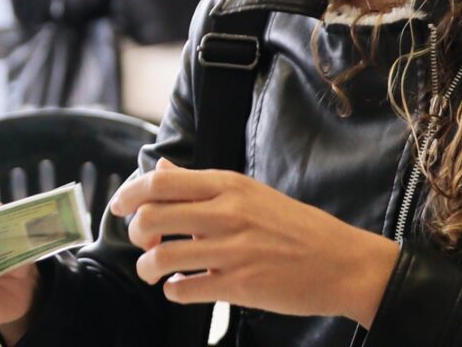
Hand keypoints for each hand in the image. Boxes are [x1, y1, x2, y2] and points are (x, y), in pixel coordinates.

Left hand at [110, 160, 400, 327]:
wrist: (343, 264)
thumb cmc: (296, 227)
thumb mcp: (251, 193)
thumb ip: (201, 184)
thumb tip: (161, 169)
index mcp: (229, 186)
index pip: (160, 182)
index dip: (128, 194)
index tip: (117, 207)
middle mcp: (228, 214)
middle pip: (151, 218)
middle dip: (135, 233)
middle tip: (144, 243)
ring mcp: (233, 251)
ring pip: (161, 258)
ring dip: (147, 268)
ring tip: (154, 271)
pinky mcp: (239, 286)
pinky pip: (184, 290)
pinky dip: (173, 291)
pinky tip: (181, 288)